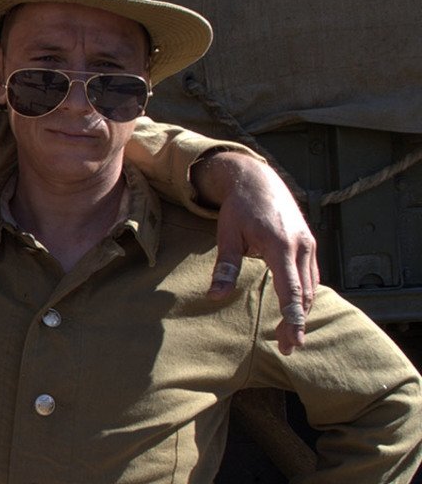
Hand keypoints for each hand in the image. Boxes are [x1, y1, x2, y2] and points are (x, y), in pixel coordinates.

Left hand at [192, 152, 318, 354]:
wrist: (258, 179)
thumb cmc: (240, 207)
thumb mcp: (227, 234)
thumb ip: (225, 266)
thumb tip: (215, 296)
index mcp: (280, 244)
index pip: (291, 289)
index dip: (292, 317)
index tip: (292, 340)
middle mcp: (301, 246)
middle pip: (305, 293)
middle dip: (297, 321)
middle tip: (287, 347)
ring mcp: (308, 244)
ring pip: (311, 286)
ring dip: (302, 311)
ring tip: (290, 334)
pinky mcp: (309, 244)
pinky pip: (311, 276)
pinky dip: (305, 294)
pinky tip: (296, 309)